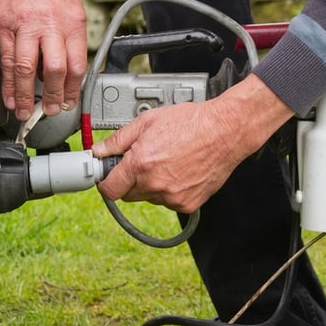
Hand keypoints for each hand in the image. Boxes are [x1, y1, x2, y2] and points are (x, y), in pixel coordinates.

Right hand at [0, 0, 86, 119]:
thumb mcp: (71, 9)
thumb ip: (70, 40)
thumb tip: (64, 73)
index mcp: (72, 22)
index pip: (76, 65)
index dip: (72, 89)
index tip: (69, 102)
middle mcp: (49, 25)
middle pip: (54, 70)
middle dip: (52, 96)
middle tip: (50, 110)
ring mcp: (25, 27)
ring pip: (26, 69)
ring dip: (26, 96)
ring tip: (26, 112)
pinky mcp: (4, 27)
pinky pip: (6, 61)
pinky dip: (8, 84)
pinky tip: (10, 97)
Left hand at [93, 75, 293, 213]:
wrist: (225, 131)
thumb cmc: (191, 122)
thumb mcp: (148, 121)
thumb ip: (118, 140)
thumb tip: (99, 151)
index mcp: (140, 164)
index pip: (110, 190)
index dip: (107, 182)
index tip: (109, 177)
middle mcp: (155, 184)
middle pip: (129, 195)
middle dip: (130, 181)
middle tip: (144, 162)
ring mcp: (173, 197)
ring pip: (150, 198)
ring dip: (152, 185)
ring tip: (169, 162)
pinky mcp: (188, 204)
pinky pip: (170, 202)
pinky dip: (171, 191)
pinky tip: (181, 171)